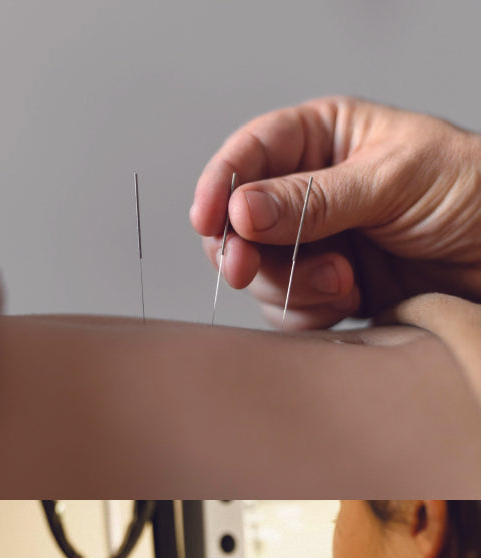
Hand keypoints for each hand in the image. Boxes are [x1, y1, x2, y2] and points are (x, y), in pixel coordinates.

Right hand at [190, 96, 480, 328]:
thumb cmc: (471, 191)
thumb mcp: (394, 180)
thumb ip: (314, 199)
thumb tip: (242, 210)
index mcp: (323, 139)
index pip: (251, 154)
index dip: (220, 185)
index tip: (209, 220)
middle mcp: (308, 190)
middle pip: (238, 223)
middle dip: (245, 250)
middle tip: (248, 270)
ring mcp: (314, 242)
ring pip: (258, 272)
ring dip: (291, 285)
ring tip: (344, 281)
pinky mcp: (324, 288)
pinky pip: (285, 307)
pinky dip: (306, 312)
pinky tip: (348, 299)